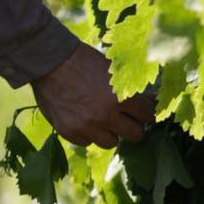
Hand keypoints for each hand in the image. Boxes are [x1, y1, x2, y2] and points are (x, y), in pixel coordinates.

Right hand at [33, 41, 153, 149]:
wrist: (50, 61)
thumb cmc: (84, 61)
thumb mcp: (113, 70)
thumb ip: (132, 88)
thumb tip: (153, 100)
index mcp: (121, 97)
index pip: (147, 115)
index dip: (146, 113)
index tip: (142, 112)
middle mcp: (106, 115)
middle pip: (135, 135)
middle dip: (133, 126)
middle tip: (126, 120)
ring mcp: (87, 126)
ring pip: (111, 143)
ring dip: (110, 132)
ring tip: (102, 119)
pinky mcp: (69, 132)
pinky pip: (87, 142)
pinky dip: (87, 134)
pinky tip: (83, 119)